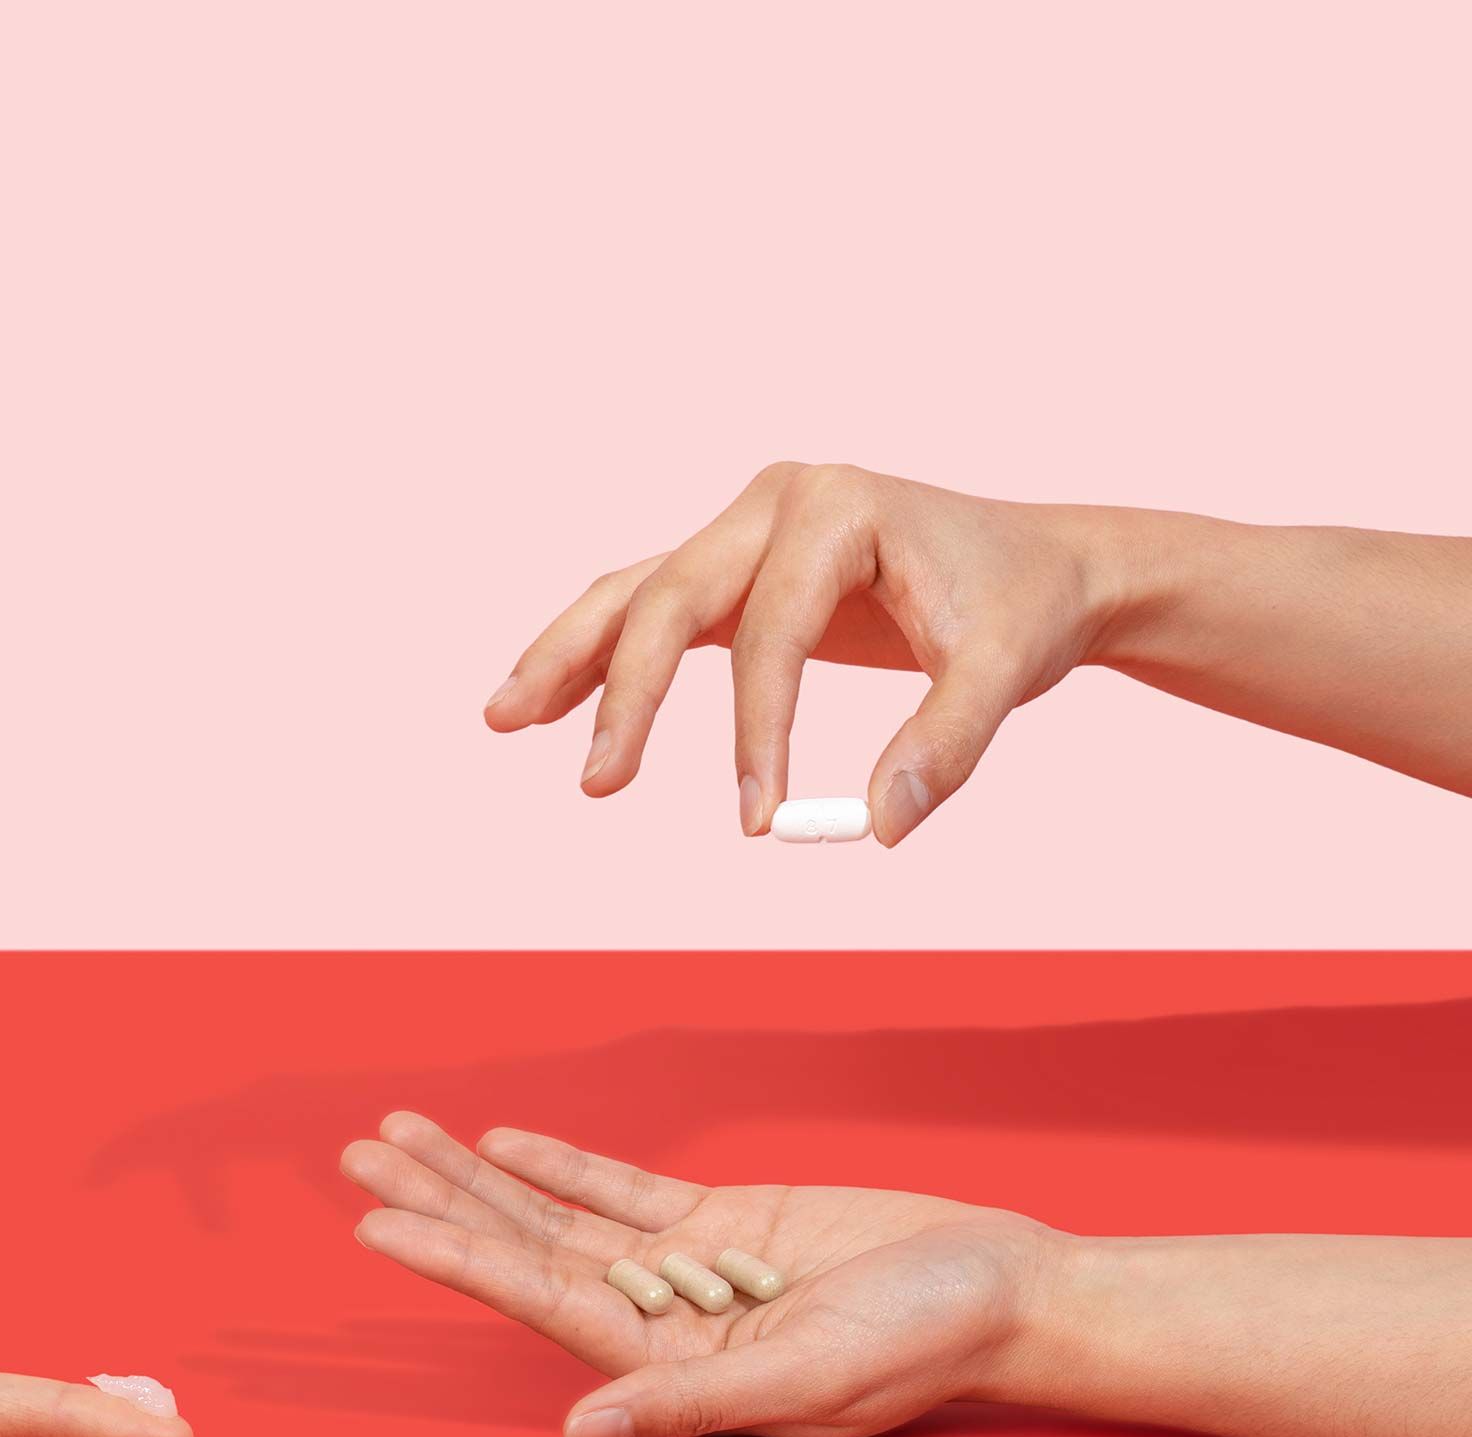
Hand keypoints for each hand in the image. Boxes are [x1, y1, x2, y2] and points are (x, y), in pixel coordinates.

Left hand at [342, 1113, 1052, 1436]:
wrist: (1005, 1291)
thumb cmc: (921, 1345)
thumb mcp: (806, 1377)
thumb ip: (688, 1400)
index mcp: (668, 1365)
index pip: (534, 1301)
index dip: (453, 1257)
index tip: (372, 1224)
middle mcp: (659, 1319)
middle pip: (524, 1248)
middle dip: (440, 1200)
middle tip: (357, 1154)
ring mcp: (687, 1268)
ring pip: (558, 1213)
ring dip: (481, 1174)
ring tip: (404, 1134)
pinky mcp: (726, 1221)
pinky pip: (623, 1189)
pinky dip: (563, 1164)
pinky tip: (503, 1140)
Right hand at [485, 462, 1126, 843]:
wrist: (1042, 567)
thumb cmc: (1021, 608)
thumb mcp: (1005, 672)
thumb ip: (948, 744)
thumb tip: (880, 826)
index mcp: (837, 506)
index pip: (770, 629)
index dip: (757, 731)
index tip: (759, 822)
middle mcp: (775, 503)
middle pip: (668, 595)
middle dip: (623, 693)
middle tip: (595, 787)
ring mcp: (745, 531)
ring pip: (635, 593)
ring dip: (570, 659)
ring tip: (502, 720)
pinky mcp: (737, 571)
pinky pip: (651, 609)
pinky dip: (600, 657)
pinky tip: (550, 707)